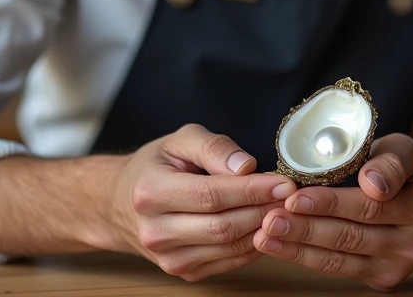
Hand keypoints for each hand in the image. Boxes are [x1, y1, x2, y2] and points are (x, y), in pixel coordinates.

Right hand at [108, 123, 297, 281]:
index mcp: (151, 192)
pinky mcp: (182, 271)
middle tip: (292, 196)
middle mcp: (156, 230)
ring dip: (262, 229)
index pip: (212, 195)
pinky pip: (228, 261)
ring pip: (229, 247)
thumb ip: (214, 147)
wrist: (120, 203)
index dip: (252, 190)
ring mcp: (168, 257)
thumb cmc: (154, 167)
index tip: (283, 182)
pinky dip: (252, 244)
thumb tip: (246, 166)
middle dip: (264, 210)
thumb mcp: (179, 141)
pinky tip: (263, 225)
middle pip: (223, 225)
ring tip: (283, 209)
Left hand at [251, 133, 412, 290]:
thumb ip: (390, 162)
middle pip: (351, 235)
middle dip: (305, 227)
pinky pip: (338, 268)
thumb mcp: (405, 151)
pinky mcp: (383, 279)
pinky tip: (279, 246)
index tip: (295, 197)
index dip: (329, 203)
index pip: (368, 205)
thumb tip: (372, 182)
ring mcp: (399, 265)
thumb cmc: (405, 170)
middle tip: (269, 218)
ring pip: (340, 257)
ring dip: (298, 246)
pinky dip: (305, 257)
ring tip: (265, 234)